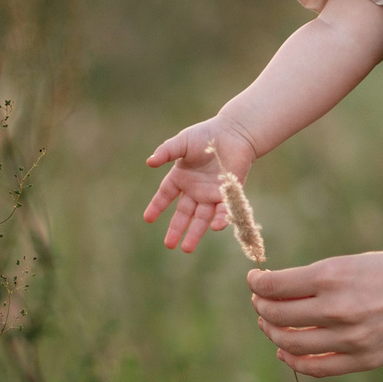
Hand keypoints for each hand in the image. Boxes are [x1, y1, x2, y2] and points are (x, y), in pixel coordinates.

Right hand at [143, 119, 255, 253]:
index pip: (166, 195)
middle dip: (176, 229)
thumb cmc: (206, 134)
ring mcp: (212, 193)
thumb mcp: (182, 142)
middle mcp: (195, 189)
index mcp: (181, 177)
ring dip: (195, 233)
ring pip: (202, 218)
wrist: (234, 132)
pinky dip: (221, 219)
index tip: (148, 219)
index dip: (157, 206)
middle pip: (184, 213)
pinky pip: (224, 210)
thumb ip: (166, 152)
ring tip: (187, 248)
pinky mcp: (230, 193)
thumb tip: (149, 162)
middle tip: (169, 245)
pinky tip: (215, 227)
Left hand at [247, 249, 382, 375]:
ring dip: (273, 333)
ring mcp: (350, 338)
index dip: (258, 284)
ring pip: (291, 343)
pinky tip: (287, 351)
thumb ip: (322, 277)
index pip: (275, 286)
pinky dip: (294, 361)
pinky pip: (315, 368)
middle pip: (277, 315)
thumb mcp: (360, 261)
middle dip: (262, 307)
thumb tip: (282, 288)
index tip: (255, 281)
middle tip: (260, 302)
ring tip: (271, 324)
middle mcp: (337, 307)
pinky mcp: (364, 360)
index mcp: (334, 274)